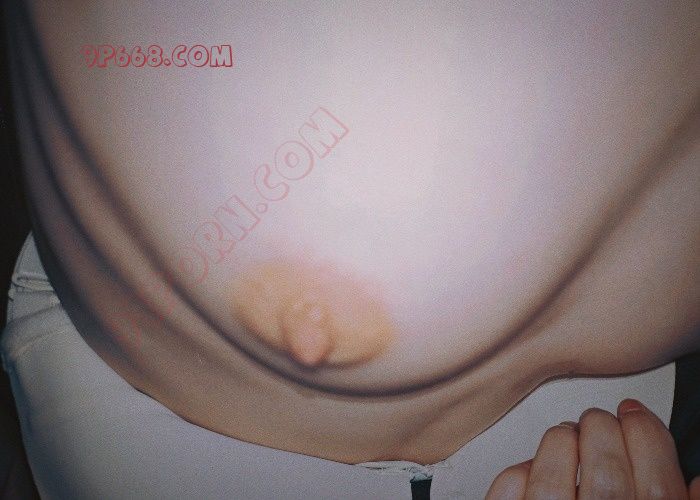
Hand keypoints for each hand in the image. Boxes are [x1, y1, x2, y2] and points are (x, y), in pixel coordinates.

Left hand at [486, 399, 699, 498]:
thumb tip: (698, 477)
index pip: (660, 485)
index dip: (648, 436)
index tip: (635, 413)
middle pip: (607, 476)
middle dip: (602, 431)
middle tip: (599, 419)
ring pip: (554, 481)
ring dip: (561, 444)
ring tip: (566, 434)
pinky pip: (511, 494)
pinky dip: (519, 473)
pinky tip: (529, 466)